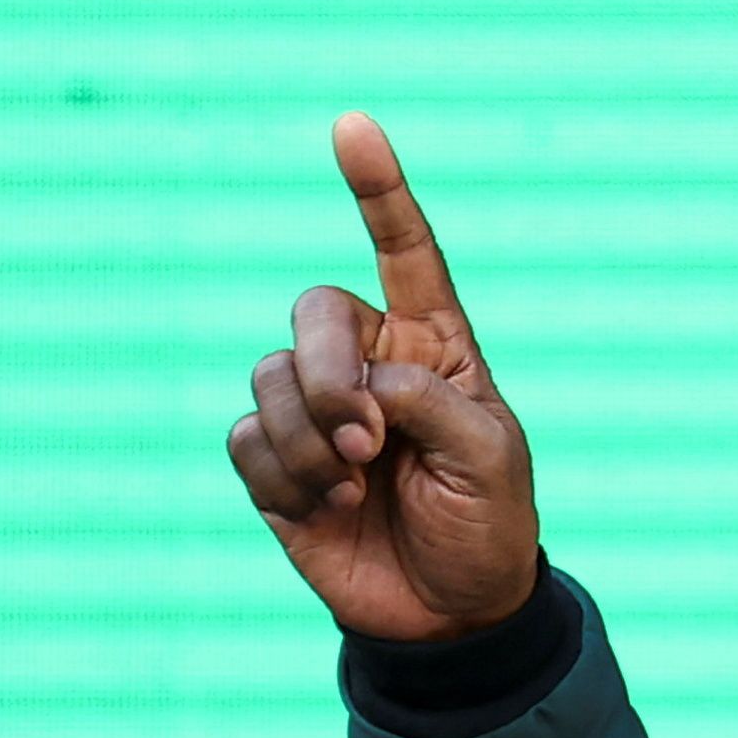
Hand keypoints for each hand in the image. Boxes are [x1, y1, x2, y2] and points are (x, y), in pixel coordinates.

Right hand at [226, 112, 544, 640]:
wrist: (451, 613)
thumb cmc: (488, 523)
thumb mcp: (491, 457)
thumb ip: (430, 402)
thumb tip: (358, 385)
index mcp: (436, 343)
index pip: (405, 250)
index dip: (378, 188)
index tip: (351, 124)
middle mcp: (371, 363)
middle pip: (314, 312)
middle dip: (328, 371)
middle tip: (368, 440)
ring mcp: (318, 413)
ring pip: (270, 379)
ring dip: (309, 437)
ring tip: (354, 485)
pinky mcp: (278, 467)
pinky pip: (246, 441)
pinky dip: (282, 476)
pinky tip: (325, 509)